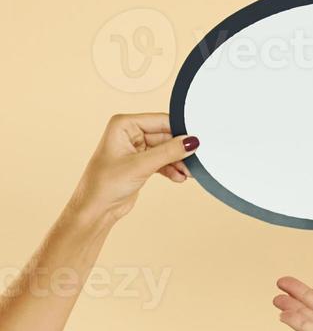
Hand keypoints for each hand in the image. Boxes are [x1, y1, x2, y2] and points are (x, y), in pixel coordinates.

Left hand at [66, 113, 196, 226]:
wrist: (96, 209)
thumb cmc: (105, 184)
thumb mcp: (141, 165)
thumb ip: (169, 152)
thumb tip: (191, 141)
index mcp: (124, 125)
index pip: (160, 121)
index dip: (179, 131)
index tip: (197, 141)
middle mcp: (130, 134)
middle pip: (166, 136)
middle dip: (180, 150)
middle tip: (195, 161)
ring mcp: (136, 149)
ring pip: (166, 150)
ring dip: (178, 162)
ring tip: (188, 173)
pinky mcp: (141, 163)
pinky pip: (163, 161)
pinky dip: (172, 169)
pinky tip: (178, 178)